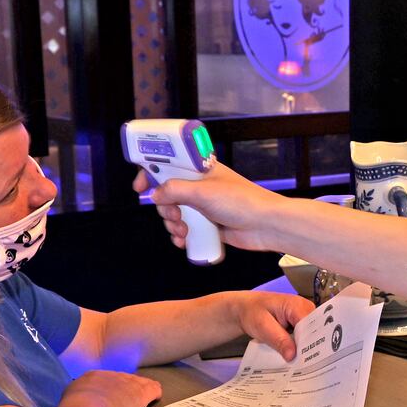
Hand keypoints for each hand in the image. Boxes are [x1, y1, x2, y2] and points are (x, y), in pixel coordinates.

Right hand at [64, 369, 162, 406]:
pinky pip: (153, 389)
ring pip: (138, 382)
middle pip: (121, 379)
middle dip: (124, 388)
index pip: (103, 380)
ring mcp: (127, 383)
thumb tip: (72, 406)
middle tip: (127, 399)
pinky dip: (155, 394)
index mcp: (90, 378)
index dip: (108, 388)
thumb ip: (73, 400)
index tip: (109, 396)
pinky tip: (156, 397)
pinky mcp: (141, 393)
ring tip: (144, 396)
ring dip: (141, 389)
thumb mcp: (67, 402)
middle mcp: (110, 376)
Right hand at [133, 162, 288, 253]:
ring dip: (173, 225)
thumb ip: (174, 190)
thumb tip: (155, 194)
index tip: (140, 187)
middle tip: (174, 215)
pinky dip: (181, 236)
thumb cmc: (241, 202)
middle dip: (165, 208)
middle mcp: (201, 186)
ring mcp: (204, 206)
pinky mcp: (209, 224)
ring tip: (183, 232)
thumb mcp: (202, 192)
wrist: (266, 226)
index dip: (152, 173)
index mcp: (200, 169)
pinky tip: (184, 242)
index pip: (169, 165)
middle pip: (167, 194)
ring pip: (175, 213)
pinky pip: (186, 229)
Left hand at [229, 291, 314, 360]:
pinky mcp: (300, 325)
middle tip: (307, 368)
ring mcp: (304, 317)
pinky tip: (297, 360)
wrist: (245, 308)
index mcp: (297, 305)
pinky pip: (304, 338)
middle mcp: (305, 309)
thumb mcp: (262, 326)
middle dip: (310, 349)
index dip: (311, 344)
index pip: (312, 327)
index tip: (309, 361)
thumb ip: (278, 340)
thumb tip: (292, 355)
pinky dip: (300, 348)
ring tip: (303, 366)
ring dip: (306, 351)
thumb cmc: (252, 312)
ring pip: (311, 337)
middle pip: (315, 332)